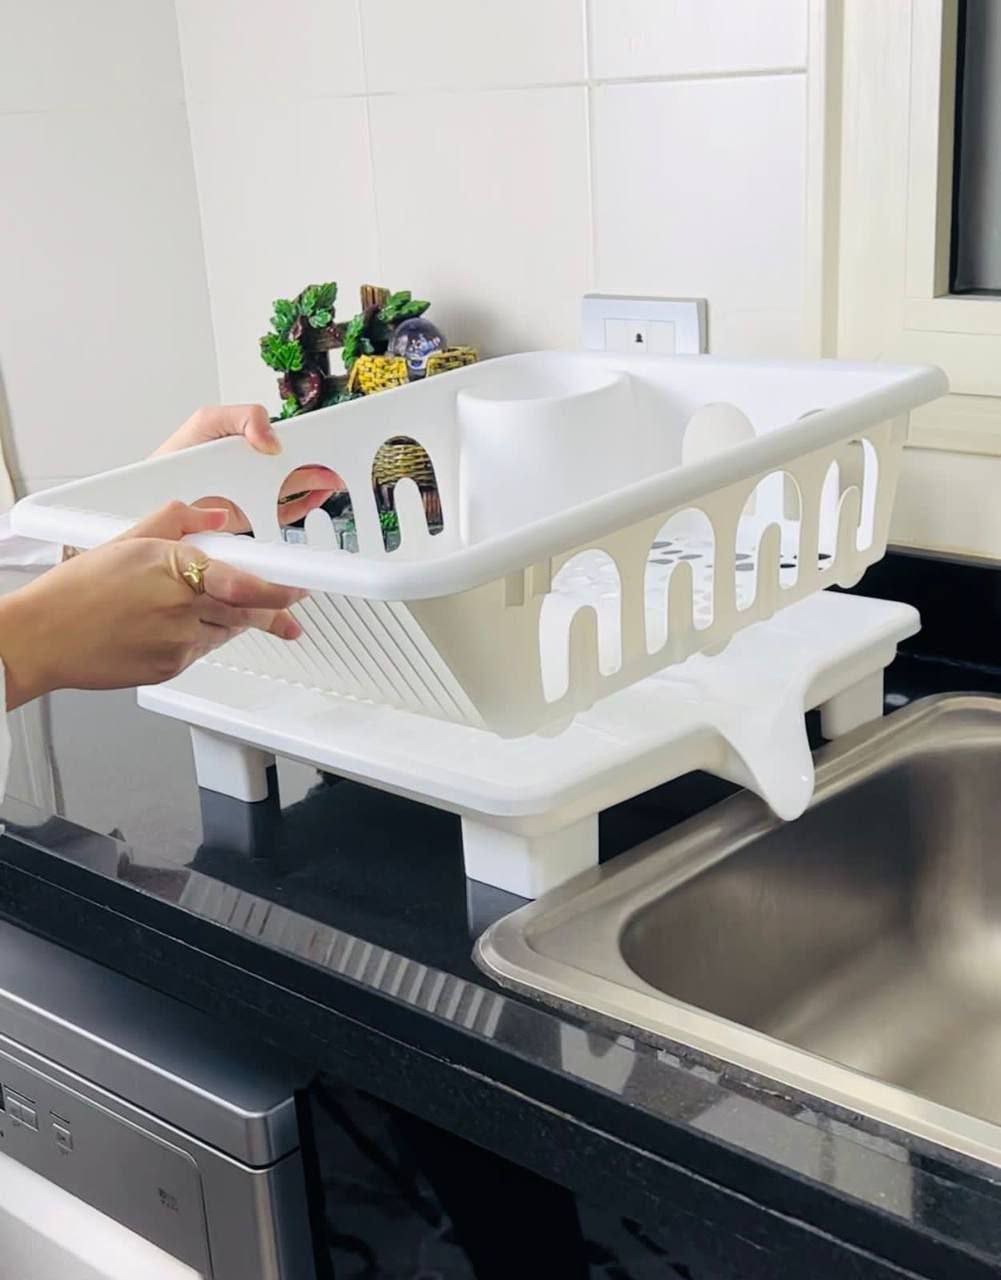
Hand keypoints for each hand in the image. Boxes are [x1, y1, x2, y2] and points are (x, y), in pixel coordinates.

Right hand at [0, 502, 305, 709]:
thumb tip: (217, 516)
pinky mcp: (171, 668)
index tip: (300, 586)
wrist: (44, 638)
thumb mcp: (127, 539)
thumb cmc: (78, 590)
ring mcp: (177, 643)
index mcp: (173, 569)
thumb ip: (179, 520)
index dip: (277, 588)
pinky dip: (207, 637)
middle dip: (273, 608)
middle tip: (292, 603)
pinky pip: (204, 650)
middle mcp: (180, 608)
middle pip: (245, 611)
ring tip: (242, 612)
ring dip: (239, 620)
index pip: (241, 581)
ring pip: (227, 631)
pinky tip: (192, 627)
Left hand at [154, 404, 341, 527]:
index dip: (310, 433)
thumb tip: (274, 441)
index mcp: (247, 438)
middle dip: (322, 459)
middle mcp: (255, 465)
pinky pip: (286, 511)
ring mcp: (255, 491)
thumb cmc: (174, 458)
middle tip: (341, 459)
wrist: (150, 498)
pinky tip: (319, 497)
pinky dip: (306, 505)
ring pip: (296, 485)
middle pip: (297, 460)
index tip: (330, 432)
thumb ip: (243, 419)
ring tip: (336, 478)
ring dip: (319, 482)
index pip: (285, 433)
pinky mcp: (253, 517)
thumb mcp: (207, 422)